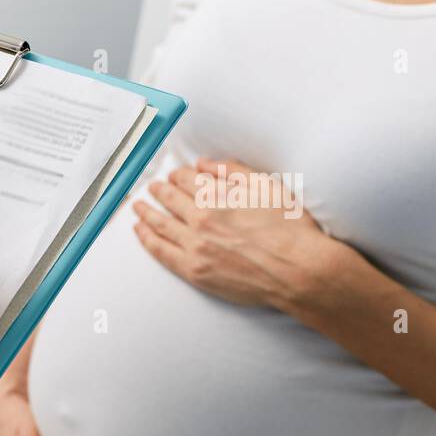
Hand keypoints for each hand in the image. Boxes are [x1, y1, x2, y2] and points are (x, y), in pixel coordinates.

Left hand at [132, 158, 333, 308]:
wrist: (298, 270)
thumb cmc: (290, 229)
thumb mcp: (267, 187)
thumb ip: (233, 172)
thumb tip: (205, 164)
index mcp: (217, 197)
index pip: (186, 180)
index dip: (177, 176)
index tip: (174, 175)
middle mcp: (201, 220)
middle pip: (169, 199)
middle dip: (158, 191)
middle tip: (152, 187)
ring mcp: (194, 246)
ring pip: (159, 224)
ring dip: (145, 212)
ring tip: (138, 206)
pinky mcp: (193, 270)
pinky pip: (160, 251)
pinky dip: (146, 238)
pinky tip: (140, 230)